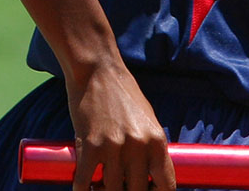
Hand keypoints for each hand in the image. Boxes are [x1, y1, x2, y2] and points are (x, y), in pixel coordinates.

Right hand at [66, 62, 175, 190]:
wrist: (98, 70)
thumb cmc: (123, 95)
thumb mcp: (148, 121)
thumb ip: (150, 148)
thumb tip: (152, 178)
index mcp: (157, 141)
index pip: (167, 185)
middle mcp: (139, 147)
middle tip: (120, 186)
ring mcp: (114, 148)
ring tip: (100, 186)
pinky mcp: (90, 146)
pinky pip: (85, 183)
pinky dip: (82, 190)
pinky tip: (82, 188)